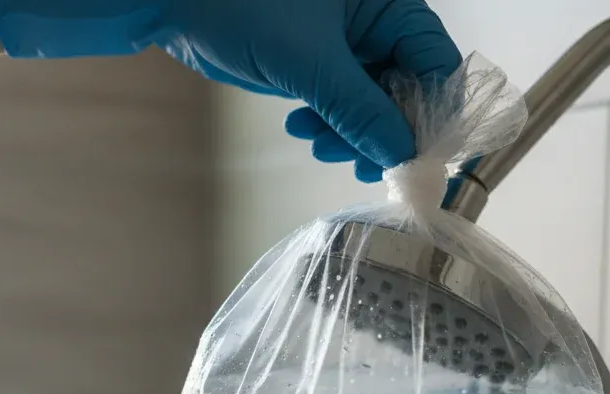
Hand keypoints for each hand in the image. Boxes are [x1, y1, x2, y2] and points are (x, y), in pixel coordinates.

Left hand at [0, 0, 461, 181]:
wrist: (174, 2)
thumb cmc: (241, 7)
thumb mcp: (310, 64)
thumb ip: (361, 110)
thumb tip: (402, 153)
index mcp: (386, 3)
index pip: (435, 62)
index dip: (429, 113)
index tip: (413, 157)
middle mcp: (372, 20)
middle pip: (405, 88)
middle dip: (382, 130)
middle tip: (358, 162)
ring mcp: (344, 42)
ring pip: (371, 102)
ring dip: (350, 132)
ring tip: (316, 141)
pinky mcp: (315, 62)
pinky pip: (340, 102)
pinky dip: (327, 123)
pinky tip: (301, 127)